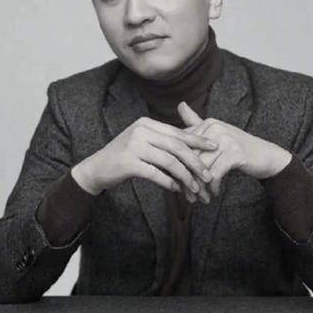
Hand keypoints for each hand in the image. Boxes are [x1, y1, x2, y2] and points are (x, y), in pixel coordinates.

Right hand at [71, 116, 218, 195]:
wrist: (97, 168)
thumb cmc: (125, 156)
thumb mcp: (143, 142)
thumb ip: (163, 141)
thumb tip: (192, 145)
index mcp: (147, 123)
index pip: (177, 133)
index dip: (197, 140)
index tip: (215, 147)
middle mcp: (140, 131)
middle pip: (176, 146)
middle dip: (195, 161)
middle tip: (208, 174)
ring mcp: (133, 146)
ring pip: (168, 161)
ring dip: (184, 176)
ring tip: (194, 187)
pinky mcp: (128, 163)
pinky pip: (155, 174)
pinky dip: (168, 182)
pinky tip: (176, 189)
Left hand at [177, 102, 292, 198]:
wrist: (265, 156)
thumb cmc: (236, 147)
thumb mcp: (216, 134)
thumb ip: (196, 121)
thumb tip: (180, 104)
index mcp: (207, 124)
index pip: (184, 147)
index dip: (178, 166)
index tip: (178, 182)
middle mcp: (214, 128)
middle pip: (191, 158)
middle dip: (187, 180)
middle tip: (187, 196)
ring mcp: (225, 139)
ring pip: (201, 168)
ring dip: (199, 187)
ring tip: (199, 198)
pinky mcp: (234, 153)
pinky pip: (215, 174)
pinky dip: (213, 186)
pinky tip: (213, 194)